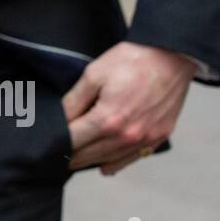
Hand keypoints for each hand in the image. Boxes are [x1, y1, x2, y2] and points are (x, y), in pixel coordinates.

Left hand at [61, 41, 197, 174]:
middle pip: (87, 156)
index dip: (57, 141)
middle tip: (55, 151)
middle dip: (69, 154)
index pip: (72, 141)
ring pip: (108, 162)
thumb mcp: (94, 74)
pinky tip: (103, 164)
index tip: (48, 141)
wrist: (171, 56)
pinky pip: (130, 160)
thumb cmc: (132, 61)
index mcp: (107, 120)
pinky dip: (114, 163)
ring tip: (74, 156)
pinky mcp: (157, 138)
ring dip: (89, 160)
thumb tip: (60, 120)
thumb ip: (74, 101)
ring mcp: (144, 140)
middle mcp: (126, 136)